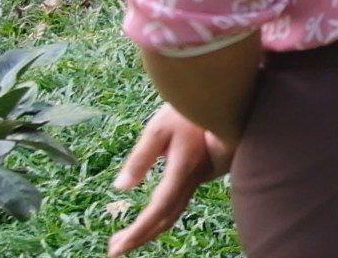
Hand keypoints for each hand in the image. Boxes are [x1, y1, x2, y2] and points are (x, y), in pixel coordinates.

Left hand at [108, 105, 235, 255]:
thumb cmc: (189, 108)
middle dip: (141, 237)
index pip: (158, 209)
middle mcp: (194, 178)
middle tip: (114, 249)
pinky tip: (152, 216)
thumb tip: (120, 188)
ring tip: (128, 237)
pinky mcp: (201, 171)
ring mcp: (200, 175)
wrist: (223, 95)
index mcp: (183, 169)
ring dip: (151, 228)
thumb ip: (140, 159)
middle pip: (167, 218)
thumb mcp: (157, 129)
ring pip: (175, 212)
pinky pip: (181, 201)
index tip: (116, 248)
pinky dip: (163, 216)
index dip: (139, 231)